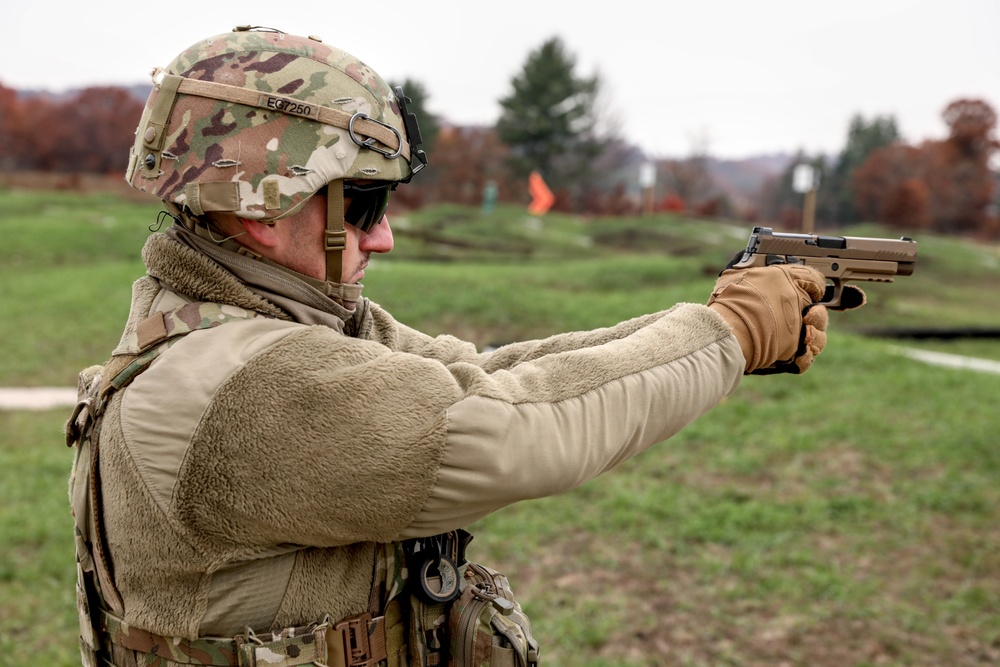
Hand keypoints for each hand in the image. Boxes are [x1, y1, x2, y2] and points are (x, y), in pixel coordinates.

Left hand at [707, 264, 832, 373]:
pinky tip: (800, 353)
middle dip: (821, 317)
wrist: (731, 331)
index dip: (834, 294)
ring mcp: (783, 337)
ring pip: (817, 340)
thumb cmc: (747, 298)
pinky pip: (805, 360)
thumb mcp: (777, 274)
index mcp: (782, 292)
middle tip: (809, 318)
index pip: (814, 292)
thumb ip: (803, 275)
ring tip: (804, 337)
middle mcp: (784, 314)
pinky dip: (806, 358)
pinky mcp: (780, 358)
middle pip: (819, 317)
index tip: (856, 297)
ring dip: (817, 337)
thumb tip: (820, 284)